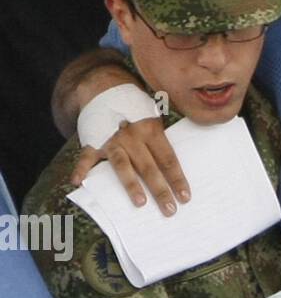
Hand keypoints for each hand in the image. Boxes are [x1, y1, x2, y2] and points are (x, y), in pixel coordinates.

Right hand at [69, 117, 190, 215]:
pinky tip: (77, 182)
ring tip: (141, 204)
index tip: (185, 197)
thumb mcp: (152, 117)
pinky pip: (86, 157)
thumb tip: (174, 168)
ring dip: (131, 185)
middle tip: (170, 210)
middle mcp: (132, 136)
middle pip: (149, 167)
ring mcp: (112, 140)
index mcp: (151, 130)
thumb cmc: (134, 110)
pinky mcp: (93, 142)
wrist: (104, 88)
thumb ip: (161, 139)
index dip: (177, 179)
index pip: (167, 159)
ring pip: (122, 165)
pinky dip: (81, 169)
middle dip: (160, 190)